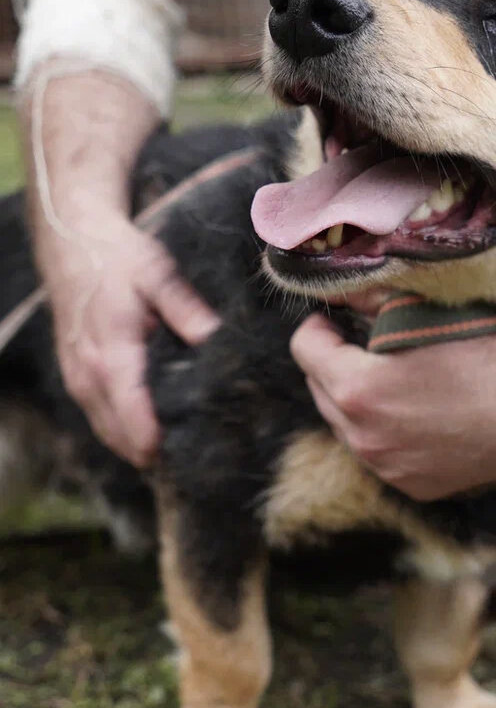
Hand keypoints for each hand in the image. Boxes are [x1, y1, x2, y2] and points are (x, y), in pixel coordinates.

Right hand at [38, 212, 219, 466]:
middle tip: (191, 465)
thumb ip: (184, 309)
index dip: (149, 435)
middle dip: (149, 451)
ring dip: (134, 447)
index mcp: (110, 348)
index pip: (128, 404)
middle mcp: (87, 370)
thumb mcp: (157, 274)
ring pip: (105, 431)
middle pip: (116, 431)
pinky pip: (98, 419)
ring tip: (175, 459)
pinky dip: (121, 433)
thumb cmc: (118, 258)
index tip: (170, 454)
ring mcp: (77, 377)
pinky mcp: (76, 378)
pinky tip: (150, 439)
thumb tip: (211, 338)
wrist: (73, 243)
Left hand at [290, 313, 495, 499]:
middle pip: (320, 391)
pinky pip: (381, 452)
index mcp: (362, 392)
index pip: (304, 350)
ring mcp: (393, 470)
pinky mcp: (417, 487)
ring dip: (358, 399)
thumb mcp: (427, 310)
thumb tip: (335, 292)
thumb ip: (370, 301)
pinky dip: (387, 430)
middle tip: (366, 342)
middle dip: (336, 363)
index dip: (321, 326)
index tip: (339, 317)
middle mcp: (369, 441)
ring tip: (394, 375)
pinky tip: (420, 409)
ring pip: (348, 426)